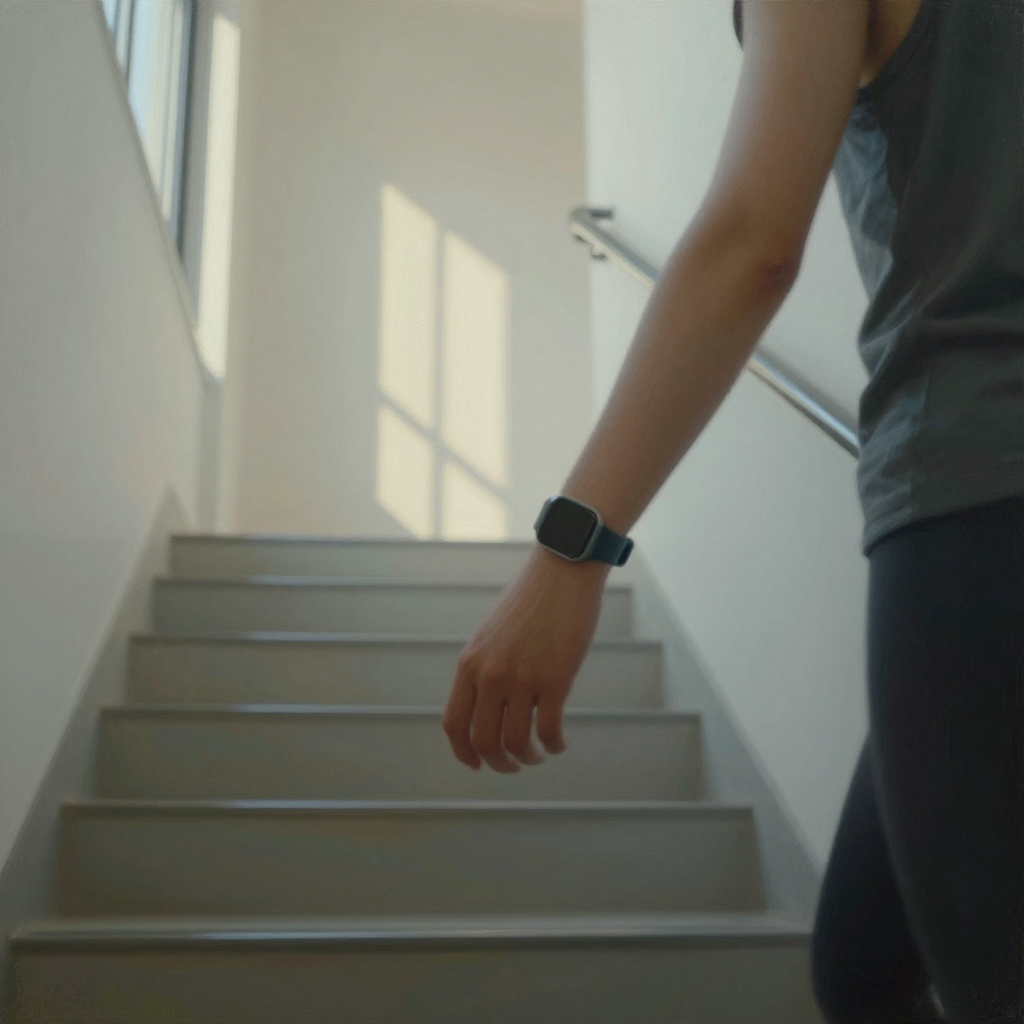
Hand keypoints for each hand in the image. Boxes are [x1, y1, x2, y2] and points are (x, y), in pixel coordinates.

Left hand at [443, 545, 609, 772]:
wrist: (562, 570)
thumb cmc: (531, 600)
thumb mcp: (492, 634)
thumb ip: (485, 668)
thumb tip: (488, 707)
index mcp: (470, 663)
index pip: (454, 723)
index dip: (463, 753)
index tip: (477, 764)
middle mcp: (490, 674)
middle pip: (483, 740)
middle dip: (498, 764)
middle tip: (514, 766)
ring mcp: (521, 677)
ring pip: (516, 742)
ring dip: (528, 759)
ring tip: (538, 756)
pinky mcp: (555, 678)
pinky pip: (549, 730)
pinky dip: (554, 745)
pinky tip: (559, 744)